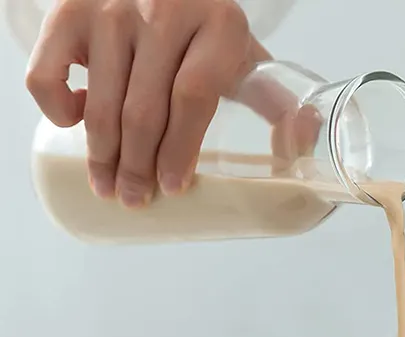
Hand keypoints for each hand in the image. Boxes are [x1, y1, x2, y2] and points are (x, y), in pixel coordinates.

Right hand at [25, 0, 261, 206]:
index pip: (193, 98)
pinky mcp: (68, 10)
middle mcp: (162, 10)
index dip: (180, 150)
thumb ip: (274, 99)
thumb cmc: (205, 27)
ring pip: (99, 102)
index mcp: (218, 25)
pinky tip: (74, 124)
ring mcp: (110, 8)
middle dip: (139, 168)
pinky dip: (55, 109)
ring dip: (102, 156)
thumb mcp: (244, 55)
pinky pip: (47, 73)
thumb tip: (306, 142)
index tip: (174, 187)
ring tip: (109, 185)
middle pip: (144, 111)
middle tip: (137, 200)